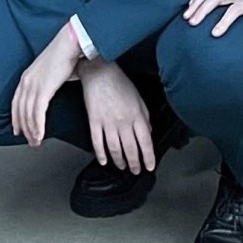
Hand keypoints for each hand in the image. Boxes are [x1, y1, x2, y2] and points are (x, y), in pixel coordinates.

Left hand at [11, 22, 83, 146]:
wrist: (70, 43)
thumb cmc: (65, 54)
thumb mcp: (50, 70)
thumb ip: (47, 82)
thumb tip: (50, 91)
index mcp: (27, 77)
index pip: (16, 103)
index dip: (16, 118)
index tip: (18, 130)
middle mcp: (27, 82)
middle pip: (21, 111)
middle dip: (25, 129)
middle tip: (30, 141)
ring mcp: (34, 85)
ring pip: (29, 115)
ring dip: (32, 131)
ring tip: (36, 142)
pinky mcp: (43, 89)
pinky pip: (38, 113)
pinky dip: (38, 126)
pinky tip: (40, 135)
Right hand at [76, 57, 156, 174]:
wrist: (99, 71)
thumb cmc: (119, 82)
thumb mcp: (138, 97)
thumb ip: (145, 116)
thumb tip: (148, 132)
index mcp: (136, 115)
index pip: (145, 141)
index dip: (148, 156)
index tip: (149, 166)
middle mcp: (123, 121)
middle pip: (130, 148)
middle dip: (134, 163)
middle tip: (135, 171)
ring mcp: (107, 122)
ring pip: (114, 148)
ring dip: (119, 161)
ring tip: (122, 167)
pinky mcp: (94, 121)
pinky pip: (97, 142)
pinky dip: (100, 154)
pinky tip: (104, 161)